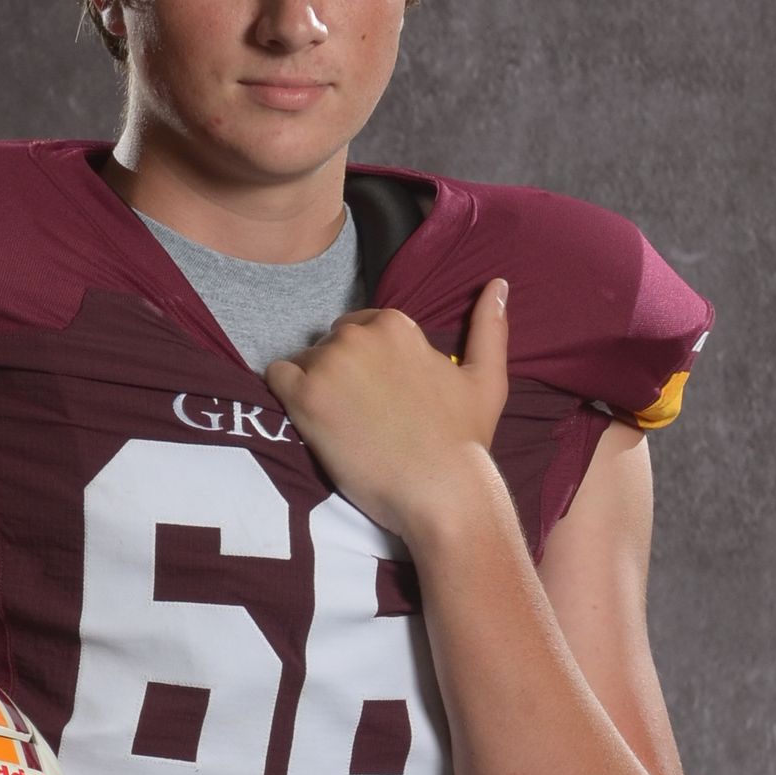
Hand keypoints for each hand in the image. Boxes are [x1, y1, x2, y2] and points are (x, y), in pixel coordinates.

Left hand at [263, 278, 509, 537]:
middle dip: (340, 373)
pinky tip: (312, 421)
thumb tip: (498, 283)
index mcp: (395, 324)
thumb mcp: (487, 377)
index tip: (380, 398)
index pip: (361, 329)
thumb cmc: (465, 439)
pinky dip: (286, 395)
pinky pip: (276, 378)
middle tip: (362, 416)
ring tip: (343, 426)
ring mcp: (328, 364)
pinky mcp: (304, 398)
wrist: (441, 491)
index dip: (368, 366)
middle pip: (331, 345)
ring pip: (304, 363)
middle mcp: (358, 335)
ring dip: (316, 388)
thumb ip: (489, 327)